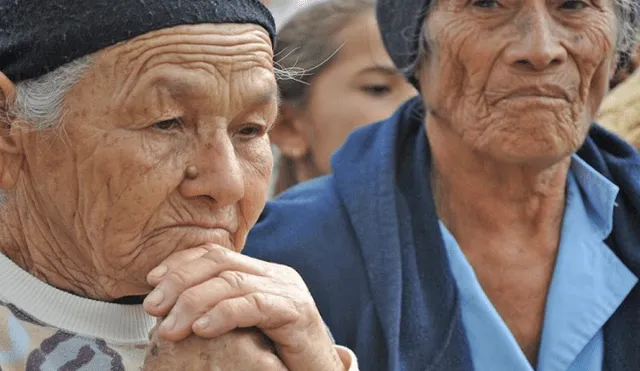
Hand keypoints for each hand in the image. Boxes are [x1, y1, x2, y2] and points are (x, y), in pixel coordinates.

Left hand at [143, 245, 344, 370]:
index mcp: (261, 274)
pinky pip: (255, 304)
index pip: (215, 254)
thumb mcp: (241, 329)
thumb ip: (216, 312)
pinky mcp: (297, 311)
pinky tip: (202, 329)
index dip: (180, 263)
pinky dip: (224, 314)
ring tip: (171, 328)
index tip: (152, 283)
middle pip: (220, 262)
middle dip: (180, 280)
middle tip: (153, 307)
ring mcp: (288, 290)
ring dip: (194, 302)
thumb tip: (169, 313)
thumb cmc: (276, 358)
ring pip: (233, 282)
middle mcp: (275, 275)